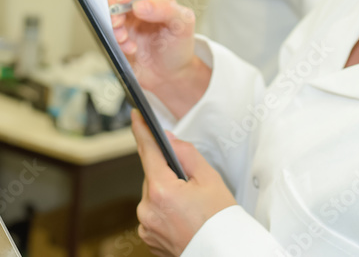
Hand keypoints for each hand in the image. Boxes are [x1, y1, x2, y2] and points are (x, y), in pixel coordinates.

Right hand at [105, 0, 208, 116]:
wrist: (170, 75)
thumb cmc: (179, 46)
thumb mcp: (182, 24)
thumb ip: (166, 10)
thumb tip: (140, 5)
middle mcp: (138, 0)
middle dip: (113, 3)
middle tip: (118, 20)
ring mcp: (126, 16)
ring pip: (106, 7)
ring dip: (114, 24)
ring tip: (127, 39)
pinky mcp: (117, 32)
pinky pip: (106, 29)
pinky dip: (115, 39)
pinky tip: (130, 48)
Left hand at [132, 111, 236, 255]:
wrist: (223, 253)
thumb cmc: (220, 221)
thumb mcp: (210, 179)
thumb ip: (186, 153)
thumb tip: (169, 140)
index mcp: (162, 191)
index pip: (147, 151)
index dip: (141, 130)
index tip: (136, 116)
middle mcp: (147, 209)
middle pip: (153, 176)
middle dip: (168, 174)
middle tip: (191, 186)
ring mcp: (145, 226)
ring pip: (153, 195)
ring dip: (166, 194)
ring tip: (190, 207)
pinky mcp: (147, 238)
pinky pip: (152, 214)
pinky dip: (164, 211)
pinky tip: (182, 218)